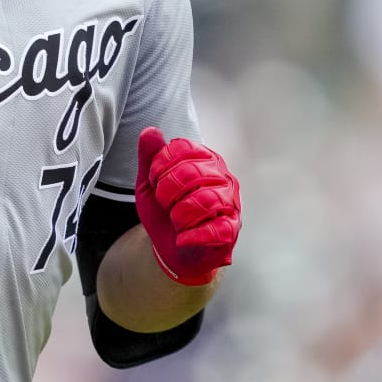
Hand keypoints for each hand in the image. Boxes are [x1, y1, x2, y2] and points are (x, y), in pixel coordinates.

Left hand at [134, 127, 240, 285]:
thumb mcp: (149, 185)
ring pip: (205, 200)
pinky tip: (183, 237)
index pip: (184, 147)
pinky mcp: (231, 229)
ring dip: (180, 214)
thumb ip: (150, 157)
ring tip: (175, 221)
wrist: (172, 250)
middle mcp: (222, 176)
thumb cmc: (166, 212)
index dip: (161, 165)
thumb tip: (150, 131)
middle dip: (168, 190)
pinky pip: (217, 229)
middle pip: (193, 172)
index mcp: (203, 160)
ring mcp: (230, 202)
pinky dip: (193, 235)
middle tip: (164, 203)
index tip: (154, 182)